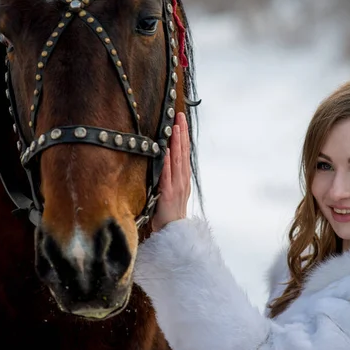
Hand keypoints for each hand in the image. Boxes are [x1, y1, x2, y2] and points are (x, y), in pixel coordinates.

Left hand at [151, 112, 191, 231]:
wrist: (173, 232)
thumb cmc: (169, 212)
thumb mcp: (171, 190)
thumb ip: (170, 175)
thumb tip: (164, 158)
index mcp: (183, 177)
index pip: (184, 152)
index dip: (183, 135)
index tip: (181, 120)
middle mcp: (182, 179)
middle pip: (183, 152)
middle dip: (182, 133)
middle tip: (180, 116)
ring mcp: (177, 186)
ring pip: (177, 160)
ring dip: (176, 143)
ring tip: (174, 127)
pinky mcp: (168, 194)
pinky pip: (167, 176)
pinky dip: (167, 163)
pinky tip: (165, 151)